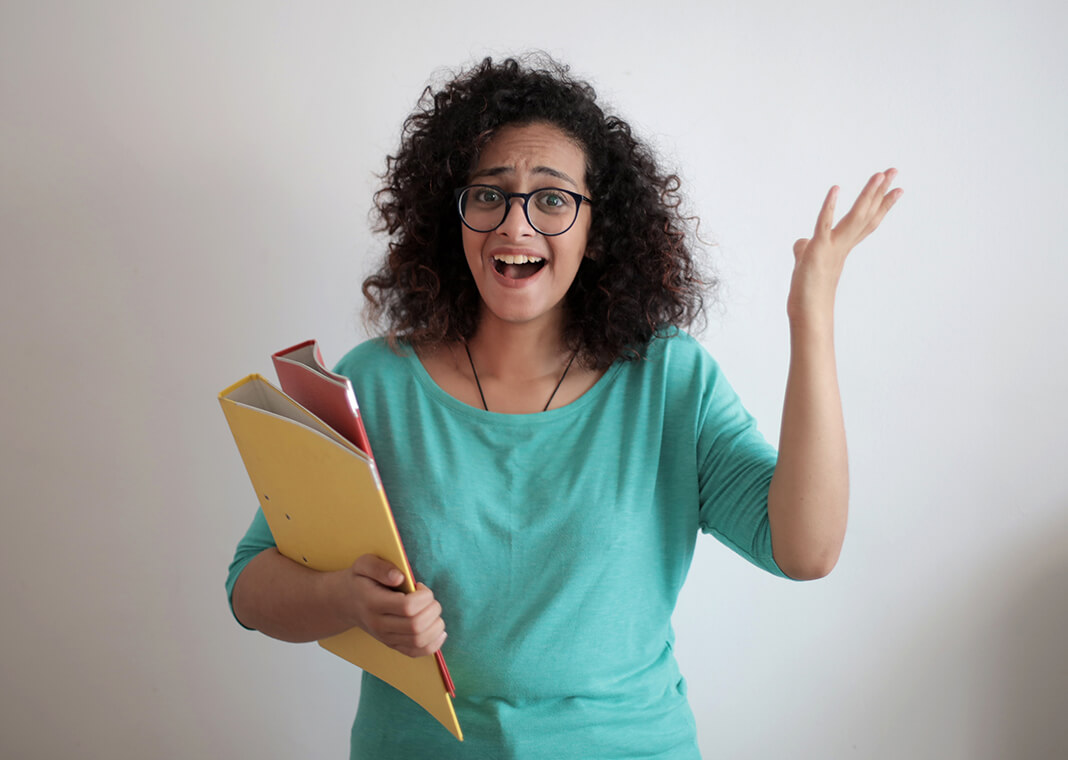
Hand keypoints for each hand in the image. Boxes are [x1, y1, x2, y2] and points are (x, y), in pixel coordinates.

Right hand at [332, 554, 446, 657]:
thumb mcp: (363, 564)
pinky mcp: (392, 645)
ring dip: (436, 626)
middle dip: (433, 609)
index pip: (408, 607)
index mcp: (374, 603)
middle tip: (429, 598)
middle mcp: (379, 625)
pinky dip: (433, 644)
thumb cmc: (359, 580)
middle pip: (416, 626)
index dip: (423, 596)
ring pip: (419, 641)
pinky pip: (416, 652)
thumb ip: (380, 567)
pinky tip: (439, 631)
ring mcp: (386, 638)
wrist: (345, 602)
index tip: (420, 586)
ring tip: (433, 611)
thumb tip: (400, 578)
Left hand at [788, 168, 902, 322]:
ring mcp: (833, 246)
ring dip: (867, 194)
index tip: (897, 189)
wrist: (807, 309)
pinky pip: (824, 224)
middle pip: (866, 213)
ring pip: (855, 216)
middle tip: (895, 171)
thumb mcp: (806, 261)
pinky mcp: (818, 248)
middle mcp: (843, 243)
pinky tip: (835, 189)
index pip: (867, 221)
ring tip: (880, 174)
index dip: (881, 204)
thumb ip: (805, 248)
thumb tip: (800, 242)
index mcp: (843, 245)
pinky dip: (828, 207)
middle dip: (880, 191)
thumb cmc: (807, 288)